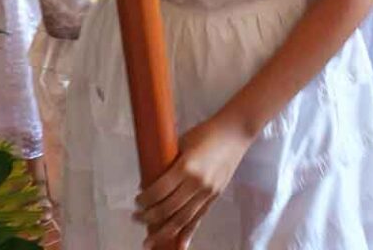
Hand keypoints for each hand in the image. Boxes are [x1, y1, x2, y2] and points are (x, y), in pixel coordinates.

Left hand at [134, 111, 253, 248]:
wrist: (236, 132)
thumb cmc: (206, 132)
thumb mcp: (182, 143)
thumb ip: (167, 163)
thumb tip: (147, 183)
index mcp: (186, 167)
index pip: (159, 192)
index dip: (144, 201)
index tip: (137, 202)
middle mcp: (197, 183)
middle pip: (168, 209)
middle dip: (149, 218)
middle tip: (136, 218)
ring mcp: (208, 192)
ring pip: (182, 220)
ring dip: (163, 232)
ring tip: (149, 241)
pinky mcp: (215, 196)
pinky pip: (199, 219)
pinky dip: (187, 234)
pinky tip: (178, 245)